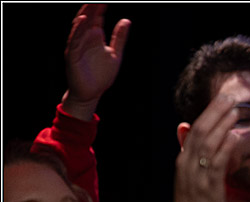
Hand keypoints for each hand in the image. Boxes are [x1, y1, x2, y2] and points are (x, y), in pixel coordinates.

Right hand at [63, 4, 130, 118]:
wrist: (92, 93)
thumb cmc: (102, 75)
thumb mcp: (116, 54)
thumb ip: (119, 38)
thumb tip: (126, 21)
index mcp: (95, 37)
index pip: (97, 18)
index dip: (101, 8)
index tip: (107, 0)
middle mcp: (85, 38)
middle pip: (88, 19)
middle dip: (92, 7)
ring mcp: (78, 45)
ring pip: (80, 26)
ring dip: (85, 14)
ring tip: (91, 4)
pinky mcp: (73, 54)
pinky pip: (74, 40)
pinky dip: (78, 30)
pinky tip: (83, 20)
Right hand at [168, 95, 240, 201]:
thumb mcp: (188, 176)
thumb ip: (190, 152)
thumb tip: (185, 127)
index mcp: (183, 161)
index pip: (195, 131)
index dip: (208, 113)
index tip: (221, 99)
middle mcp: (188, 164)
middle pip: (200, 131)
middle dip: (215, 112)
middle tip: (229, 96)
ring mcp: (197, 175)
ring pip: (207, 143)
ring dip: (222, 124)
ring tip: (235, 110)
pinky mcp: (208, 187)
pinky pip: (216, 163)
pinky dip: (224, 147)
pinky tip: (234, 135)